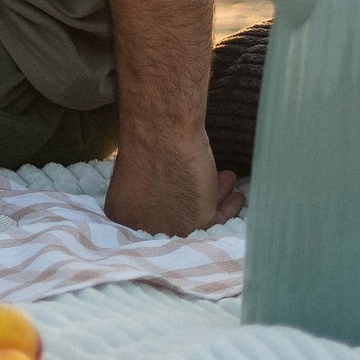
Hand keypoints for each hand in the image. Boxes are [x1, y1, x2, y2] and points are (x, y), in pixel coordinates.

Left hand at [103, 128, 243, 234]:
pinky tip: (236, 197)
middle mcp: (142, 226)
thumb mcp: (140, 171)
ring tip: (228, 184)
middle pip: (175, 219)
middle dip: (196, 201)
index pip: (152, 216)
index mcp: (122, 213)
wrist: (160, 130)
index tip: (188, 193)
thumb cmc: (146, 139)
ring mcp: (166, 228)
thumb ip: (152, 188)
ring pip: (197, 218)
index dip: (174, 203)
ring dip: (216, 200)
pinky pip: (216, 219)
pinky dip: (228, 208)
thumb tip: (171, 191)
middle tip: (213, 188)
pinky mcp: (193, 224)